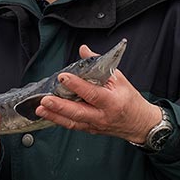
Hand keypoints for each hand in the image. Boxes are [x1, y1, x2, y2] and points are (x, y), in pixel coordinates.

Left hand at [34, 44, 161, 143]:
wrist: (139, 123)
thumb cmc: (130, 100)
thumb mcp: (119, 79)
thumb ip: (100, 64)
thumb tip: (84, 50)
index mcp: (112, 101)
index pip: (92, 93)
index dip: (77, 85)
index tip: (63, 77)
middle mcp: (102, 116)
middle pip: (78, 112)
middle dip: (60, 106)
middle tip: (45, 99)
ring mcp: (95, 125)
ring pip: (72, 122)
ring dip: (54, 115)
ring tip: (40, 108)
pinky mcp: (89, 129)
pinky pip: (72, 126)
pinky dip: (59, 120)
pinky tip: (47, 114)